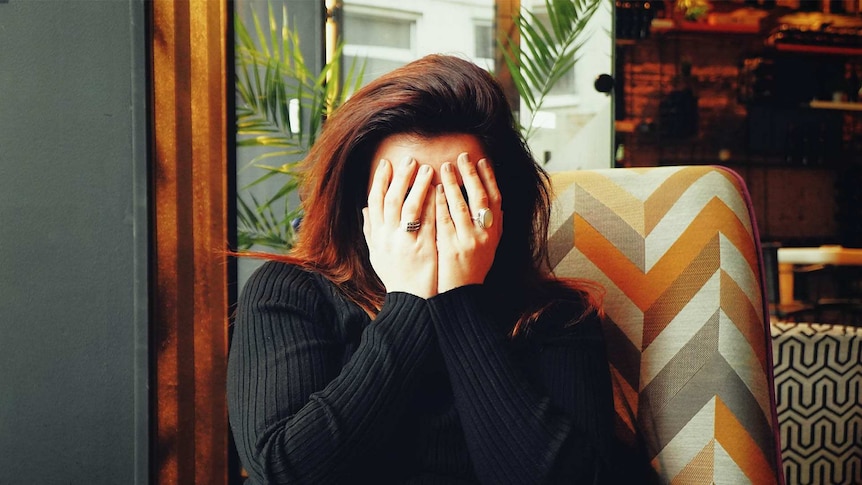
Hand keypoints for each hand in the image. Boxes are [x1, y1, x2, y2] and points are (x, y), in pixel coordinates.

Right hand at [363, 157, 437, 297]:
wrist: (411, 301)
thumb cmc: (396, 277)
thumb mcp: (377, 254)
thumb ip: (371, 231)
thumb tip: (365, 210)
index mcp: (377, 236)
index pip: (375, 201)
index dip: (380, 181)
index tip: (387, 164)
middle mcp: (388, 237)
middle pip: (392, 199)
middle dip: (400, 177)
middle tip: (409, 160)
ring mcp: (406, 242)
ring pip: (410, 206)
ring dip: (418, 185)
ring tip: (427, 168)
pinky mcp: (424, 248)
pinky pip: (428, 220)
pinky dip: (432, 203)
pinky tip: (440, 190)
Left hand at [435, 153, 502, 292]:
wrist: (461, 296)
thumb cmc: (472, 269)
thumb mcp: (488, 247)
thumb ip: (490, 226)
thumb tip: (495, 203)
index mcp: (495, 232)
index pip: (496, 198)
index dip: (490, 178)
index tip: (482, 160)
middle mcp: (485, 235)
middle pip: (481, 198)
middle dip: (471, 174)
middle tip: (462, 156)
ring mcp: (468, 241)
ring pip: (462, 206)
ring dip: (453, 183)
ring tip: (444, 167)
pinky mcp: (451, 247)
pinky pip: (444, 220)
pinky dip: (440, 203)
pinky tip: (434, 189)